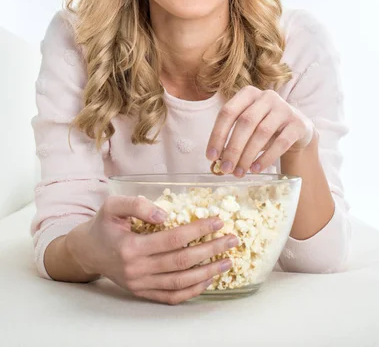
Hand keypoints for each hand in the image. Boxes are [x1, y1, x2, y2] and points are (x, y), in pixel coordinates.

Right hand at [67, 195, 237, 304]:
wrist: (86, 251)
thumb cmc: (102, 225)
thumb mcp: (113, 206)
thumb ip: (137, 205)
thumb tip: (164, 214)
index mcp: (131, 247)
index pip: (173, 239)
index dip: (198, 230)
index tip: (218, 221)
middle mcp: (138, 269)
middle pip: (182, 261)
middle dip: (211, 250)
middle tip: (232, 240)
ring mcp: (141, 284)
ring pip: (181, 282)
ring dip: (207, 273)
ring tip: (227, 261)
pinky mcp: (142, 292)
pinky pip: (171, 297)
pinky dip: (192, 291)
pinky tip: (208, 279)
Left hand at [206, 85, 315, 176]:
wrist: (297, 129)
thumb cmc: (265, 127)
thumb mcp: (248, 127)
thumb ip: (232, 140)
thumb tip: (216, 163)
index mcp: (248, 94)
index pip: (228, 112)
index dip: (217, 134)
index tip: (210, 156)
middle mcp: (266, 97)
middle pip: (245, 122)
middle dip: (233, 148)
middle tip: (226, 169)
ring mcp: (284, 108)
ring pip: (262, 133)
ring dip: (248, 155)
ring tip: (240, 172)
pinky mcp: (297, 124)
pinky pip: (280, 143)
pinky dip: (266, 158)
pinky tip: (256, 169)